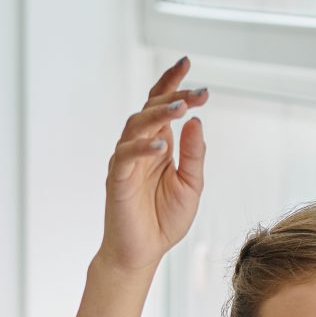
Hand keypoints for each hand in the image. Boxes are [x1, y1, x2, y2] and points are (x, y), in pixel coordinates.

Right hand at [96, 57, 207, 279]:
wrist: (142, 253)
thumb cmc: (164, 221)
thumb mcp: (191, 186)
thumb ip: (193, 155)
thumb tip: (196, 122)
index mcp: (159, 145)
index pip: (162, 105)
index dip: (172, 82)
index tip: (187, 63)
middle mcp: (141, 147)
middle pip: (151, 108)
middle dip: (173, 95)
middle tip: (197, 92)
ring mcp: (126, 160)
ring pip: (137, 125)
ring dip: (159, 114)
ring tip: (181, 108)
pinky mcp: (117, 178)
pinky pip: (126, 155)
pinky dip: (143, 147)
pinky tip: (161, 144)